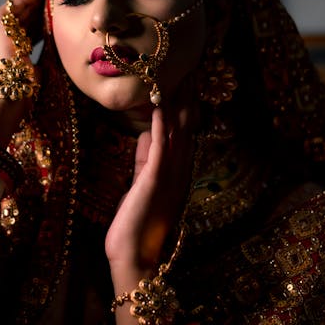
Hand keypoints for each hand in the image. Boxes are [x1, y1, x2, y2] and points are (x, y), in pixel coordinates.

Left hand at [105, 78, 198, 275]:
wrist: (134, 256)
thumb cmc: (136, 221)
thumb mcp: (142, 182)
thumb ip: (146, 158)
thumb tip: (146, 133)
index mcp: (175, 168)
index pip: (183, 129)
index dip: (185, 103)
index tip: (186, 78)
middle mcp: (178, 168)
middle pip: (185, 125)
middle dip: (186, 96)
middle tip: (190, 68)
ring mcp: (169, 174)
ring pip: (176, 131)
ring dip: (176, 103)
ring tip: (178, 77)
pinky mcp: (154, 180)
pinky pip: (160, 147)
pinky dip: (160, 125)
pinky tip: (159, 106)